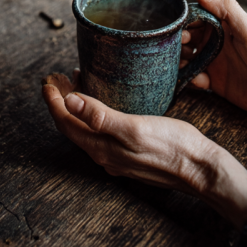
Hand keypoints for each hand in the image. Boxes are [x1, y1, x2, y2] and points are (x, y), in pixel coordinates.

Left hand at [42, 72, 246, 228]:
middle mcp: (105, 154)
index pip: (65, 122)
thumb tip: (69, 102)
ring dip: (75, 107)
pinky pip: (101, 132)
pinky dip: (93, 114)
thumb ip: (100, 116)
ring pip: (86, 129)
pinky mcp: (130, 152)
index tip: (47, 79)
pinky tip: (103, 103)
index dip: (53, 101)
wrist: (200, 169)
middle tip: (55, 78)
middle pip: (72, 126)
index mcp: (101, 147)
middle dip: (60, 102)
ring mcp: (117, 155)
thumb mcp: (134, 128)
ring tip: (74, 84)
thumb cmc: (171, 146)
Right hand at [184, 0, 246, 128]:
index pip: (196, 17)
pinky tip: (200, 81)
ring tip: (182, 66)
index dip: (184, 21)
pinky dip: (190, 79)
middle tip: (178, 49)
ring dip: (179, 61)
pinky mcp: (215, 83)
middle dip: (177, 42)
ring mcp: (215, 63)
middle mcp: (216, 43)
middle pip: (187, 38)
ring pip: (187, 58)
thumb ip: (228, 10)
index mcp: (224, 27)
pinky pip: (194, 79)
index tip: (177, 29)